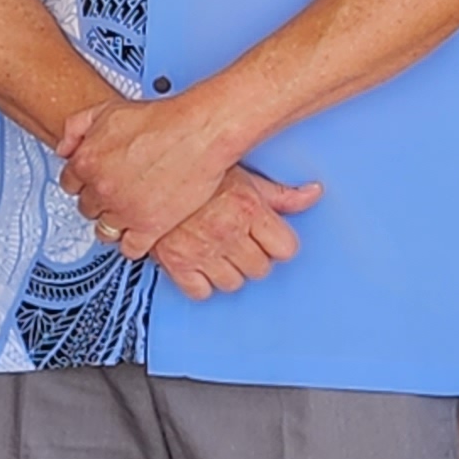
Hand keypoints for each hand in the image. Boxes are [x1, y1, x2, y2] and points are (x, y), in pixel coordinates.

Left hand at [55, 91, 244, 256]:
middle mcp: (101, 189)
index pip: (70, 184)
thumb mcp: (106, 110)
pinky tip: (139, 235)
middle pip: (87, 207)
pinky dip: (132, 245)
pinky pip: (130, 248)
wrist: (198, 132)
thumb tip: (63, 149)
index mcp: (87, 162)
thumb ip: (76, 128)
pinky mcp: (150, 226)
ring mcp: (124, 210)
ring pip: (105, 230)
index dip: (83, 182)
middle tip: (113, 197)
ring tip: (124, 217)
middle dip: (98, 202)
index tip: (92, 184)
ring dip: (112, 225)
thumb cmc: (161, 120)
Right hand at [148, 165, 324, 300]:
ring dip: (227, 271)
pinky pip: (199, 292)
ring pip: (233, 283)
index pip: (286, 249)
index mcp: (248, 208)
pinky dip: (199, 283)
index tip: (263, 236)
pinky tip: (197, 264)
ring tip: (217, 251)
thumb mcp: (243, 175)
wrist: (144, 166)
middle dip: (252, 257)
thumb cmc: (194, 169)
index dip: (276, 243)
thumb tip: (314, 193)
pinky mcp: (174, 261)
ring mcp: (200, 249)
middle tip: (237, 242)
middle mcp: (227, 231)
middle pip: (261, 269)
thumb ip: (281, 193)